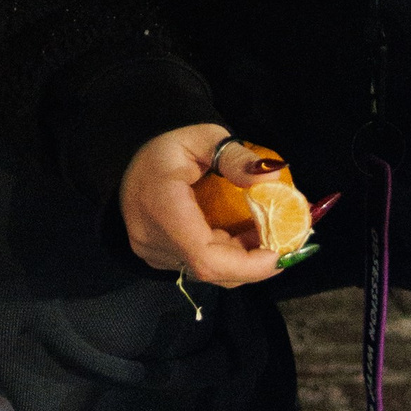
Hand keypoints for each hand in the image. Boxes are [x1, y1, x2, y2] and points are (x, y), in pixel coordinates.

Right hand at [118, 125, 284, 287]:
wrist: (125, 157)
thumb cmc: (165, 145)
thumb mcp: (202, 138)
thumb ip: (236, 158)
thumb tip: (273, 177)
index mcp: (161, 208)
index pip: (206, 257)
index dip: (247, 265)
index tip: (279, 252)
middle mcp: (152, 239)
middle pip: (211, 269)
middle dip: (253, 261)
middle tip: (285, 240)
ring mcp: (152, 252)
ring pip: (206, 272)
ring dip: (242, 260)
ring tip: (267, 234)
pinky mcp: (156, 257)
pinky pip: (196, 266)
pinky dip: (225, 256)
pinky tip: (243, 237)